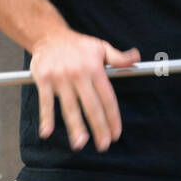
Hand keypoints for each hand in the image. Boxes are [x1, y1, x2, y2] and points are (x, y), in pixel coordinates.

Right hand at [29, 30, 140, 151]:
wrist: (49, 35)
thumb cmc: (77, 44)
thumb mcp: (101, 47)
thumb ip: (118, 58)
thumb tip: (136, 59)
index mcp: (95, 69)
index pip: (107, 98)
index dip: (112, 117)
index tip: (116, 133)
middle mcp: (79, 74)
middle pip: (91, 106)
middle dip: (99, 127)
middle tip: (103, 145)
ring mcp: (61, 78)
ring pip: (70, 107)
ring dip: (75, 126)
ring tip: (80, 143)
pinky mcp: (44, 79)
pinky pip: (45, 102)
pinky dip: (46, 117)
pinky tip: (47, 132)